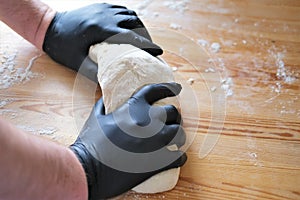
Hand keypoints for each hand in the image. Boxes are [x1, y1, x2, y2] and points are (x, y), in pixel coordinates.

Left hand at [43, 3, 162, 80]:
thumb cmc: (62, 48)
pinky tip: (132, 28)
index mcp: (100, 30)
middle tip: (152, 49)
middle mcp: (105, 16)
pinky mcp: (102, 6)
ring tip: (144, 40)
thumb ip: (96, 73)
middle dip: (146, 37)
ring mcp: (104, 8)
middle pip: (134, 24)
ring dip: (140, 27)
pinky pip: (123, 10)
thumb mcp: (78, 63)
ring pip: (130, 15)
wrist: (49, 28)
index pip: (130, 37)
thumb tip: (113, 84)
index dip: (147, 45)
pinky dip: (131, 19)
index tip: (158, 52)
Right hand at [70, 83, 186, 198]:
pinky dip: (179, 156)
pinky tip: (176, 157)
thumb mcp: (96, 118)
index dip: (169, 87)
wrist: (88, 169)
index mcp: (133, 108)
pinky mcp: (158, 161)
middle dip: (174, 117)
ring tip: (176, 141)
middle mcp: (148, 121)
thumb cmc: (90, 143)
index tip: (177, 88)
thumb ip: (104, 105)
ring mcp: (155, 141)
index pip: (156, 90)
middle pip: (173, 112)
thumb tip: (107, 98)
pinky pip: (178, 156)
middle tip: (172, 122)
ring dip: (179, 136)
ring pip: (180, 133)